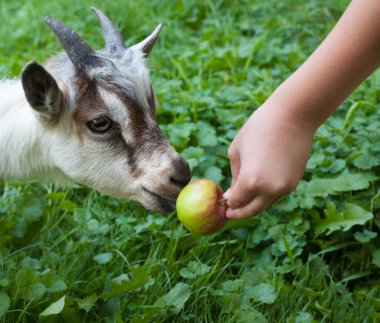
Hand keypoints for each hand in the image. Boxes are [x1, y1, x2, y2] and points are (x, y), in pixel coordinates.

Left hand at [224, 102, 315, 218]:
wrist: (292, 117)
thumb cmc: (258, 129)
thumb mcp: (236, 152)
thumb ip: (234, 178)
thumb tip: (232, 196)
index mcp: (251, 181)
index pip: (236, 202)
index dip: (228, 203)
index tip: (223, 202)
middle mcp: (269, 189)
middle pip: (251, 211)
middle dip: (239, 213)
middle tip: (230, 213)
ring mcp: (284, 188)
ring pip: (264, 204)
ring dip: (253, 204)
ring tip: (243, 198)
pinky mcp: (293, 184)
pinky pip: (275, 195)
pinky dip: (266, 195)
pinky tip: (258, 187)